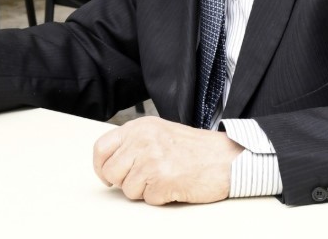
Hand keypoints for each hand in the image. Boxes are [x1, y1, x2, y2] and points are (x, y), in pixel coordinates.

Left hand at [92, 116, 242, 203]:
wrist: (226, 158)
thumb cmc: (195, 148)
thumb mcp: (158, 132)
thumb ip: (134, 143)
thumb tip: (111, 162)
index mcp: (139, 128)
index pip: (101, 148)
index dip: (101, 166)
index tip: (107, 175)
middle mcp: (142, 142)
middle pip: (112, 172)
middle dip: (125, 181)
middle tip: (144, 178)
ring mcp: (152, 161)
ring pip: (128, 189)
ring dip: (145, 190)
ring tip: (164, 178)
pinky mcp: (163, 181)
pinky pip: (148, 199)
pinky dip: (160, 197)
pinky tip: (174, 184)